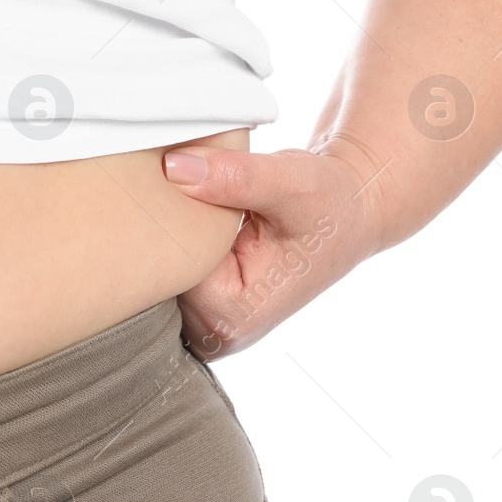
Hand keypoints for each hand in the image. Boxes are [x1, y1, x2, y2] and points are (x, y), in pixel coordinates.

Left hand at [160, 143, 382, 359]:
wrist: (346, 213)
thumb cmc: (327, 203)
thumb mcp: (291, 182)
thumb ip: (236, 177)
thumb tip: (174, 168)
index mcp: (231, 319)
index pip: (163, 270)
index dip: (165, 223)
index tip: (169, 182)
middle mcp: (214, 333)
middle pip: (155, 278)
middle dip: (162, 229)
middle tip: (175, 182)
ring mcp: (204, 324)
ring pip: (157, 275)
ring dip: (166, 233)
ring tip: (195, 200)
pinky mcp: (200, 307)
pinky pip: (166, 272)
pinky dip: (174, 240)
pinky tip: (194, 215)